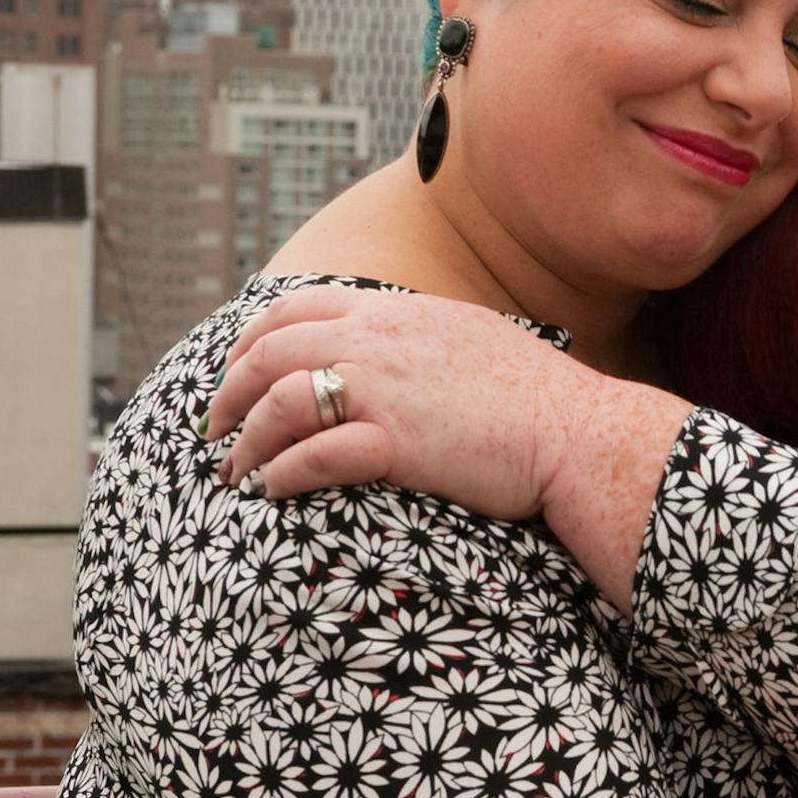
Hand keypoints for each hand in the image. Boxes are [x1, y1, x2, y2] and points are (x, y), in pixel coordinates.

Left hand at [204, 285, 609, 519]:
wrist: (581, 432)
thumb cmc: (538, 397)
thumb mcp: (472, 337)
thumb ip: (420, 336)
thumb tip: (394, 349)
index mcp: (397, 310)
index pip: (295, 306)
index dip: (251, 340)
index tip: (235, 372)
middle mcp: (380, 340)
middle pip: (270, 352)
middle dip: (229, 392)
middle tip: (215, 429)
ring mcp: (385, 389)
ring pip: (279, 402)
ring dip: (245, 441)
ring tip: (234, 472)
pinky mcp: (396, 442)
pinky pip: (312, 455)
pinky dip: (280, 473)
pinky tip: (272, 490)